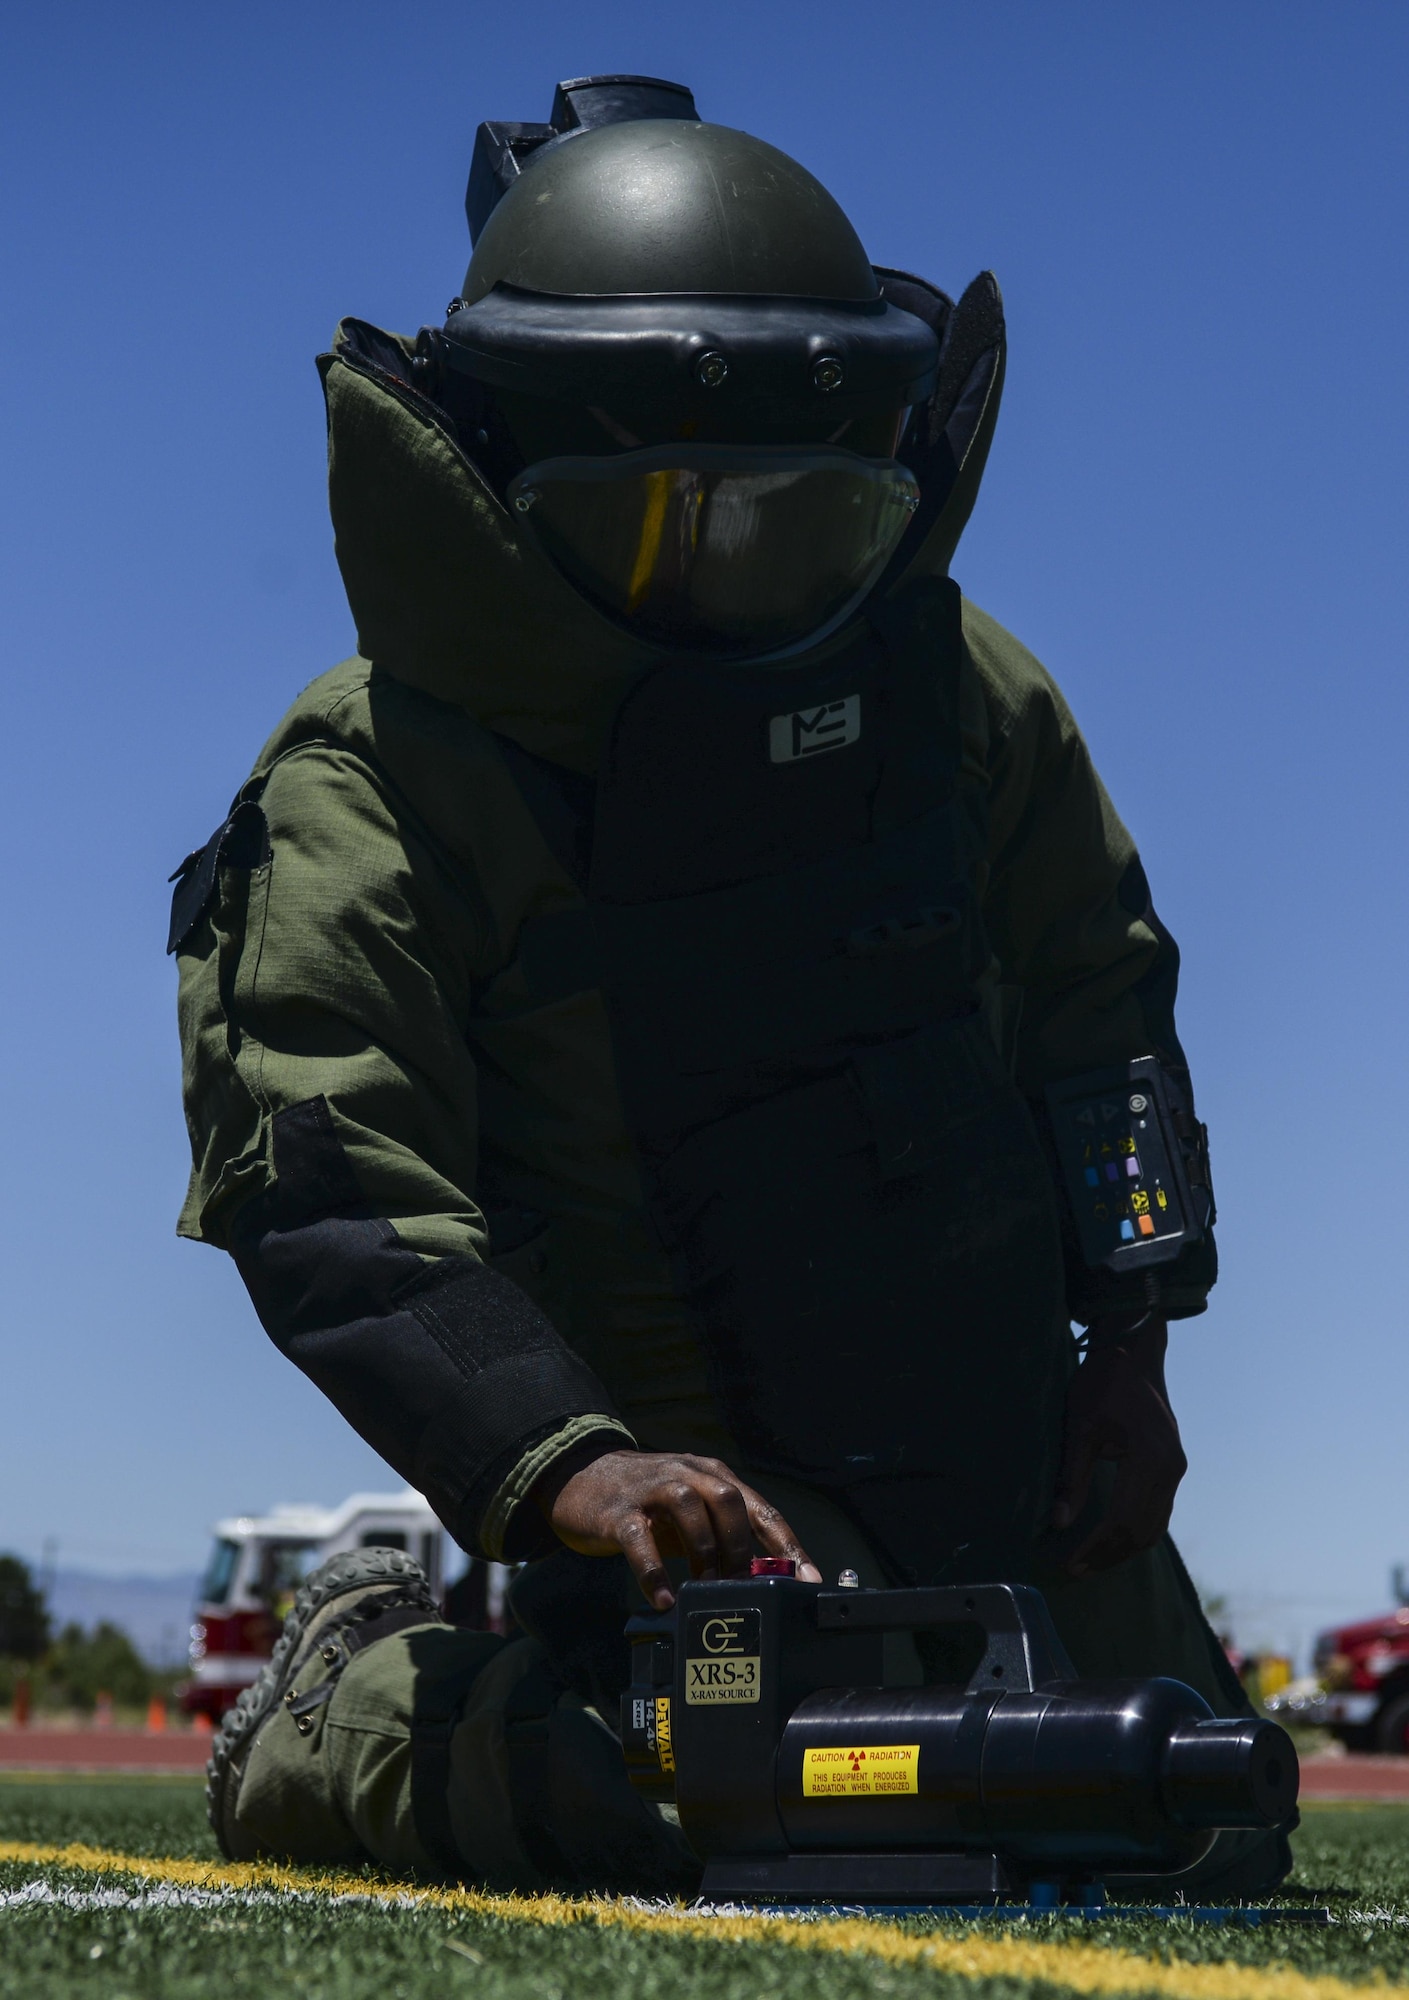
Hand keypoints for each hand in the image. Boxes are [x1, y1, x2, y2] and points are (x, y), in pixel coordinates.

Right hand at [536, 1449, 820, 1609]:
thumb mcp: (688, 1513)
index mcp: (712, 1476)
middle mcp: (686, 1474)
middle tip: (740, 1587)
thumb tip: (758, 1582)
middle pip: (728, 1501)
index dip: (788, 1545)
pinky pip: (640, 1539)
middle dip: (741, 1548)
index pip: (760, 1508)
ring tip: (705, 1590)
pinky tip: (664, 1599)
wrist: (579, 1475)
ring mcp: (651, 1489)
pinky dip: (654, 1571)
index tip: (809, 1579)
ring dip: (704, 1554)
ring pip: (690, 1510)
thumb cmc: (645, 1502)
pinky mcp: (619, 1511)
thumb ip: (719, 1537)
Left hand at [1050, 1316, 1186, 1575]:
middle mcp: (1171, 1469)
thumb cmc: (1102, 1384)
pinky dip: (1136, 1530)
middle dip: (1109, 1555)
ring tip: (1091, 1561)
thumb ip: (1073, 1477)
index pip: (1123, 1521)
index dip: (1096, 1548)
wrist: (1133, 1353)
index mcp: (1150, 1459)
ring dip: (1124, 1548)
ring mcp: (1176, 1468)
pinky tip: (1111, 1538)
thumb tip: (1059, 1523)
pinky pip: (1159, 1511)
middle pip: (1143, 1531)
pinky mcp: (1173, 1466)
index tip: (1071, 1563)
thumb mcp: (1080, 1428)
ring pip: (1155, 1526)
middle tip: (1077, 1569)